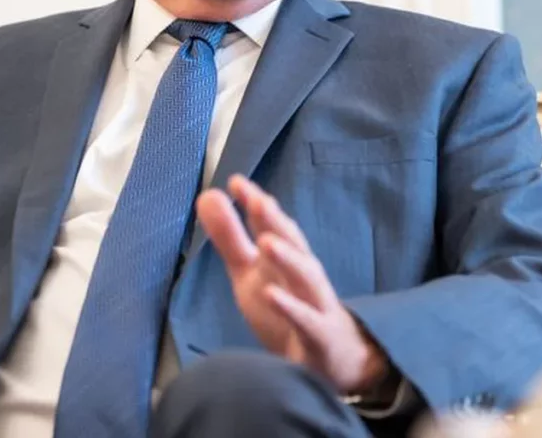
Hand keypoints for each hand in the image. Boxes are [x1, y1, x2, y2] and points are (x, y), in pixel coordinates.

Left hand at [197, 174, 389, 394]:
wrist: (333, 358)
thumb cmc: (287, 307)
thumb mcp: (250, 273)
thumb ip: (229, 238)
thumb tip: (208, 195)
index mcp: (286, 257)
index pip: (273, 226)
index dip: (256, 204)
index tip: (236, 182)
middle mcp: (303, 274)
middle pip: (294, 244)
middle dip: (276, 222)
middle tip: (258, 201)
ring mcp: (315, 304)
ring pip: (306, 276)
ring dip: (288, 258)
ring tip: (266, 242)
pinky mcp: (319, 336)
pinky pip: (307, 320)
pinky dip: (290, 307)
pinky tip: (271, 295)